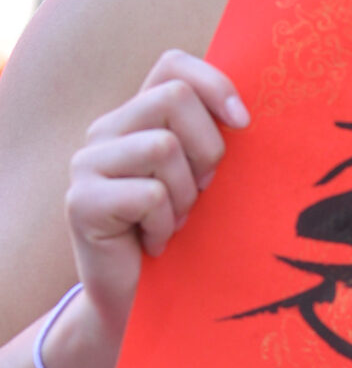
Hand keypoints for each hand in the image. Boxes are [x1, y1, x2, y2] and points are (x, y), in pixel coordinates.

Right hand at [65, 49, 248, 343]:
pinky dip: (166, 224)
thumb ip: (216, 137)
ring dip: (185, 194)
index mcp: (138, 116)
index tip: (243, 124)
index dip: (213, 84)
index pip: (173, 64)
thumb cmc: (187, 236)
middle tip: (202, 193)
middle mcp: (106, 131)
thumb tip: (253, 112)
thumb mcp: (206, 178)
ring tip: (175, 221)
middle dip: (206, 148)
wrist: (143, 302)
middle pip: (173, 98)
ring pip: (161, 146)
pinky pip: (148, 194)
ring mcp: (86, 163)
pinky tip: (156, 243)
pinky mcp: (80, 202)